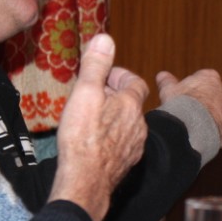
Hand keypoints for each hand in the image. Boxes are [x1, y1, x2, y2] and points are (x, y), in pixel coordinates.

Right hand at [51, 34, 148, 220]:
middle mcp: (139, 125)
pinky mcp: (127, 163)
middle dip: (115, 95)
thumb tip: (106, 39)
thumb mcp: (85, 93)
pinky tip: (96, 141)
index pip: (136, 83)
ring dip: (114, 117)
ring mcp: (135, 145)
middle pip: (132, 103)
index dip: (121, 76)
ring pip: (128, 124)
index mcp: (131, 105)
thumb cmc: (83, 138)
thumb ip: (96, 66)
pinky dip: (113, 136)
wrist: (86, 181)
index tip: (105, 76)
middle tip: (94, 94)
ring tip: (93, 116)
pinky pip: (124, 143)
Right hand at [157, 69, 221, 145]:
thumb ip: (167, 81)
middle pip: (217, 96)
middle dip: (208, 103)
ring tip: (201, 128)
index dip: (193, 90)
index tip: (185, 99)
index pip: (204, 80)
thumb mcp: (168, 90)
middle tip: (194, 114)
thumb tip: (161, 75)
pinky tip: (211, 137)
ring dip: (216, 118)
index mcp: (210, 77)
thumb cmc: (179, 105)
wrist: (191, 127)